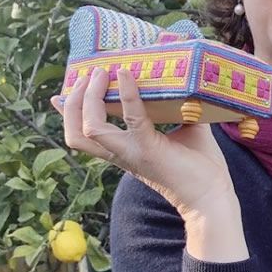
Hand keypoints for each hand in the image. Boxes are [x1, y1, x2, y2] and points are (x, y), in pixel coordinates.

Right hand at [51, 67, 237, 221]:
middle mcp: (121, 154)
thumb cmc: (201, 166)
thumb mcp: (184, 129)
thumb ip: (176, 107)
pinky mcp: (150, 149)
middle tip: (88, 76)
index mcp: (123, 151)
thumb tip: (185, 81)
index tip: (59, 96)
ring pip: (90, 129)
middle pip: (76, 134)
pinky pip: (132, 119)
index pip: (83, 136)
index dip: (68, 115)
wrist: (213, 196)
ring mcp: (133, 152)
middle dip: (74, 102)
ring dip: (90, 99)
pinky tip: (125, 74)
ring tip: (100, 75)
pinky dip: (127, 95)